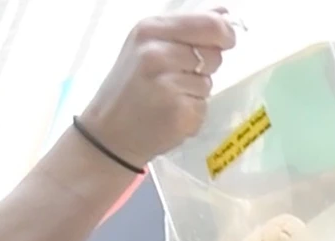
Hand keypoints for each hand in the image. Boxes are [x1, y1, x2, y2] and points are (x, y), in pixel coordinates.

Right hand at [78, 10, 235, 168]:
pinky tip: (169, 114)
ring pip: (208, 82)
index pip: (209, 23)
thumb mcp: (148, 45)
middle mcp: (157, 53)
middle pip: (213, 54)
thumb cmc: (130, 86)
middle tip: (176, 76)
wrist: (108, 133)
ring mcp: (168, 84)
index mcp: (150, 29)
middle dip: (205, 66)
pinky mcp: (179, 112)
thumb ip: (187, 27)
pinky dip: (192, 112)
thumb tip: (224, 13)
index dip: (225, 33)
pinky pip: (203, 107)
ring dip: (196, 92)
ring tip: (167, 96)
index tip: (225, 42)